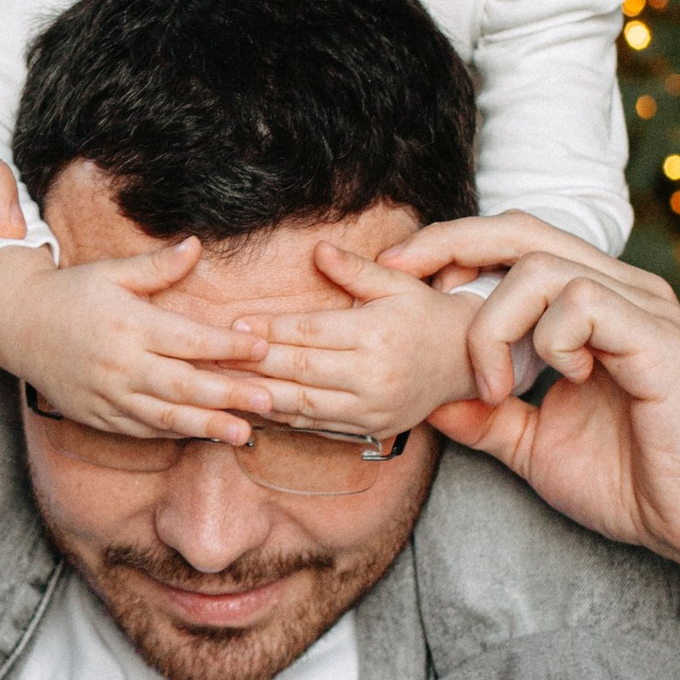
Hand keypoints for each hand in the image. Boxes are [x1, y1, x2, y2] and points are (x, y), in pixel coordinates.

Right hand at [0, 235, 293, 442]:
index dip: (226, 345)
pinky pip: (141, 430)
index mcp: (128, 324)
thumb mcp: (111, 272)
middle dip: (228, 394)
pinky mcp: (98, 416)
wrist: (17, 326)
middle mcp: (119, 364)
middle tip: (270, 400)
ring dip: (207, 425)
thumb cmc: (72, 293)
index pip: (187, 338)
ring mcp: (107, 395)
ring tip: (244, 433)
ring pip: (164, 416)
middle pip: (183, 384)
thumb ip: (157, 266)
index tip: (261, 347)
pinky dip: (174, 434)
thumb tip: (196, 245)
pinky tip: (204, 435)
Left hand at [233, 246, 485, 440]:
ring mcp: (371, 408)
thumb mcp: (398, 283)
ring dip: (258, 395)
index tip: (235, 324)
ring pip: (303, 404)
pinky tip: (254, 406)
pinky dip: (283, 417)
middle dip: (252, 363)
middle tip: (212, 355)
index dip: (270, 330)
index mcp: (377, 334)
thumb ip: (355, 270)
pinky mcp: (370, 429)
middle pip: (299, 370)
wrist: (467, 362)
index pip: (310, 332)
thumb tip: (317, 250)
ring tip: (222, 385)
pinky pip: (317, 425)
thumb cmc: (427, 315)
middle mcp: (373, 375)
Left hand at [393, 215, 679, 572]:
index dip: (452, 248)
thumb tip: (422, 396)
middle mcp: (618, 291)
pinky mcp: (658, 337)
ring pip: (541, 265)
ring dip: (495, 325)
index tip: (398, 279)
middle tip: (401, 278)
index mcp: (590, 306)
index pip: (512, 244)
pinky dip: (549, 341)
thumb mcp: (532, 444)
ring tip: (497, 387)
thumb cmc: (632, 482)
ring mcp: (642, 308)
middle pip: (520, 229)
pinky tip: (563, 382)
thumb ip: (483, 415)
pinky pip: (581, 302)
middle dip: (450, 245)